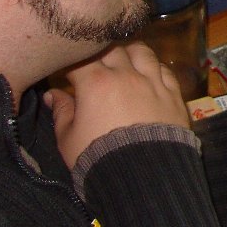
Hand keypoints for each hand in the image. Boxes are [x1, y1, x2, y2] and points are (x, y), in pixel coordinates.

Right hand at [44, 43, 188, 169]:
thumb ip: (61, 112)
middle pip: (111, 48)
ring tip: (124, 63)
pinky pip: (164, 69)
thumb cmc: (98, 158)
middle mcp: (126, 75)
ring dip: (129, 53)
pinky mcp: (173, 93)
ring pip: (141, 51)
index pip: (80, 58)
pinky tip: (149, 74)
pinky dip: (154, 68)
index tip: (69, 72)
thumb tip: (53, 94)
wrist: (143, 177)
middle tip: (95, 67)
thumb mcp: (68, 139)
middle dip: (100, 54)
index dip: (72, 63)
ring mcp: (153, 82)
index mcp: (95, 83)